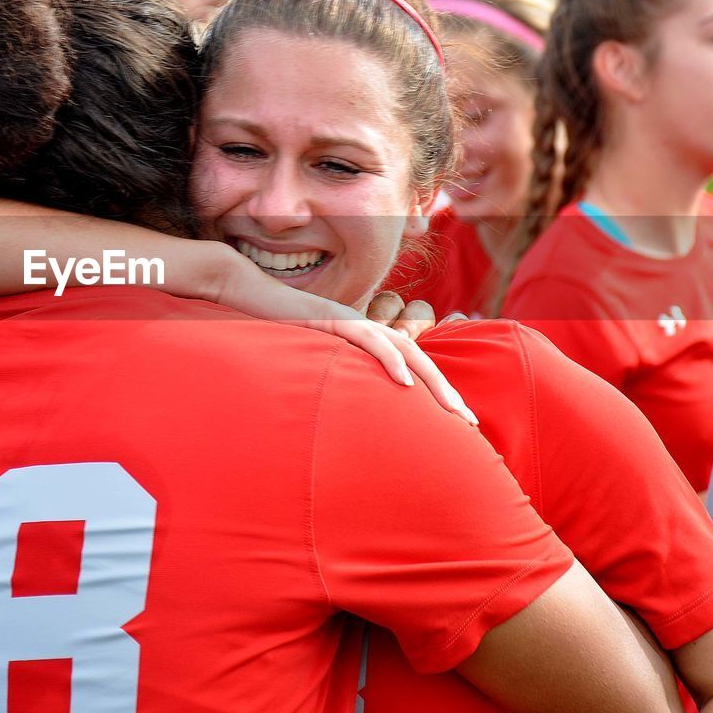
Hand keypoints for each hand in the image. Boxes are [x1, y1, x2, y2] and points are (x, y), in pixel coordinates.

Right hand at [209, 256, 477, 424]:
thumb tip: (332, 415)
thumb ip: (323, 379)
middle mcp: (364, 330)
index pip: (408, 366)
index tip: (453, 423)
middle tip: (471, 423)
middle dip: (447, 393)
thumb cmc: (267, 327)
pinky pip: (368, 340)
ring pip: (405, 351)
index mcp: (361, 341)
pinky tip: (406, 382)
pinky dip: (390, 360)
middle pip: (418, 361)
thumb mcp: (303, 361)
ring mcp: (351, 321)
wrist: (241, 289)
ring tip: (453, 410)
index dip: (434, 392)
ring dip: (432, 381)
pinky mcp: (332, 318)